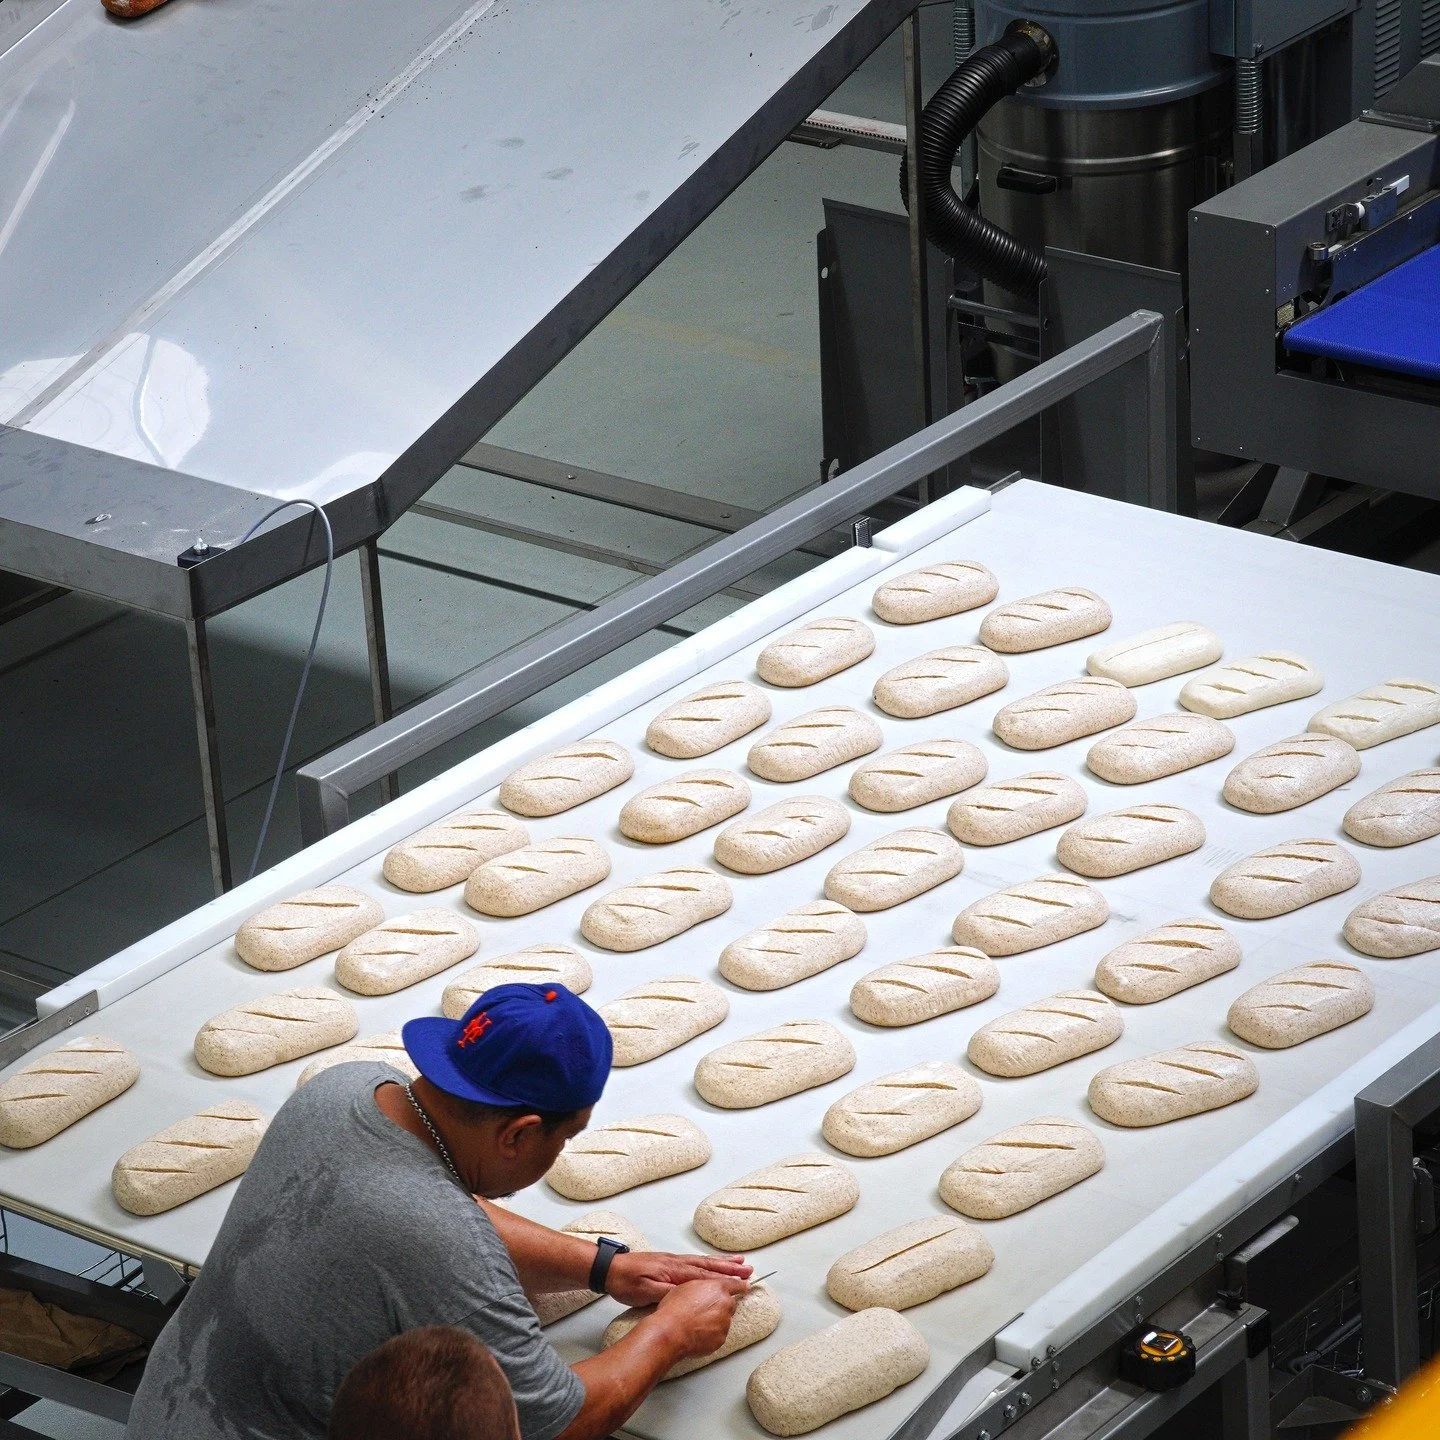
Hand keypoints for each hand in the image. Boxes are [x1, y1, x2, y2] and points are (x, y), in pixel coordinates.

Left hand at [605, 1250, 751, 1307]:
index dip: (725, 1278)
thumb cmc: (627, 1283)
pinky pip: (694, 1261)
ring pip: (702, 1261)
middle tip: (748, 1269)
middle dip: (729, 1268)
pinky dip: (707, 1262)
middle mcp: (677, 1262)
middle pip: (708, 1265)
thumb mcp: (647, 1293)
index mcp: (674, 1270)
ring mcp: (673, 1261)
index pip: (705, 1274)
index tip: (743, 1280)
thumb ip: (669, 1293)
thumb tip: (691, 1294)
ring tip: (737, 1261)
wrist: (610, 1269)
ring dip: (721, 1263)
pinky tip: (711, 1263)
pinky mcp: (668, 1262)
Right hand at [652, 1276, 746, 1359]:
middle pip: (729, 1304)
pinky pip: (718, 1335)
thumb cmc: (675, 1308)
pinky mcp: (720, 1339)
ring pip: (724, 1321)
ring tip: (697, 1323)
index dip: (741, 1285)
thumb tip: (706, 1289)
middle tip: (704, 1310)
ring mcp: (724, 1323)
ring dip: (715, 1321)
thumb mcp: (687, 1286)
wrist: (671, 1331)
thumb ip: (703, 1285)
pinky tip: (698, 1333)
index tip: (746, 1285)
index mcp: (718, 1288)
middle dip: (721, 1306)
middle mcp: (725, 1304)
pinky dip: (711, 1334)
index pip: (735, 1284)